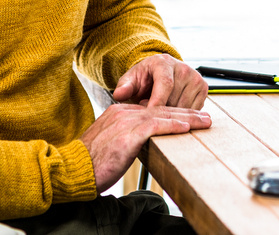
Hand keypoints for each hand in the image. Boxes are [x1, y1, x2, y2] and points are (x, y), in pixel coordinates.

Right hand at [80, 103, 211, 191]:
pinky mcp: (128, 134)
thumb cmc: (90, 163)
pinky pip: (156, 126)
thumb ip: (126, 139)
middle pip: (161, 109)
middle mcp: (124, 112)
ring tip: (204, 121)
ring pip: (163, 115)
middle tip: (204, 116)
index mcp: (118, 112)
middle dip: (185, 113)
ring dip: (187, 118)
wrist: (73, 168)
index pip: (152, 109)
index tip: (188, 117)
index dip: (173, 113)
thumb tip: (140, 144)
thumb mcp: (110, 145)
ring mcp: (126, 122)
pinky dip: (173, 125)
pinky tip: (187, 127)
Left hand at [113, 54, 208, 109]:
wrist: (160, 72)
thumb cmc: (144, 78)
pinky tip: (171, 108)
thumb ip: (124, 86)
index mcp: (164, 62)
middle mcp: (183, 68)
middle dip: (161, 110)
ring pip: (185, 107)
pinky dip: (182, 114)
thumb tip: (119, 94)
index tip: (149, 115)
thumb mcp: (130, 79)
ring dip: (171, 114)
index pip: (165, 84)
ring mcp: (196, 78)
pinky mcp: (203, 88)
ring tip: (159, 107)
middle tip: (148, 110)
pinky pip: (193, 110)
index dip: (157, 102)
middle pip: (175, 99)